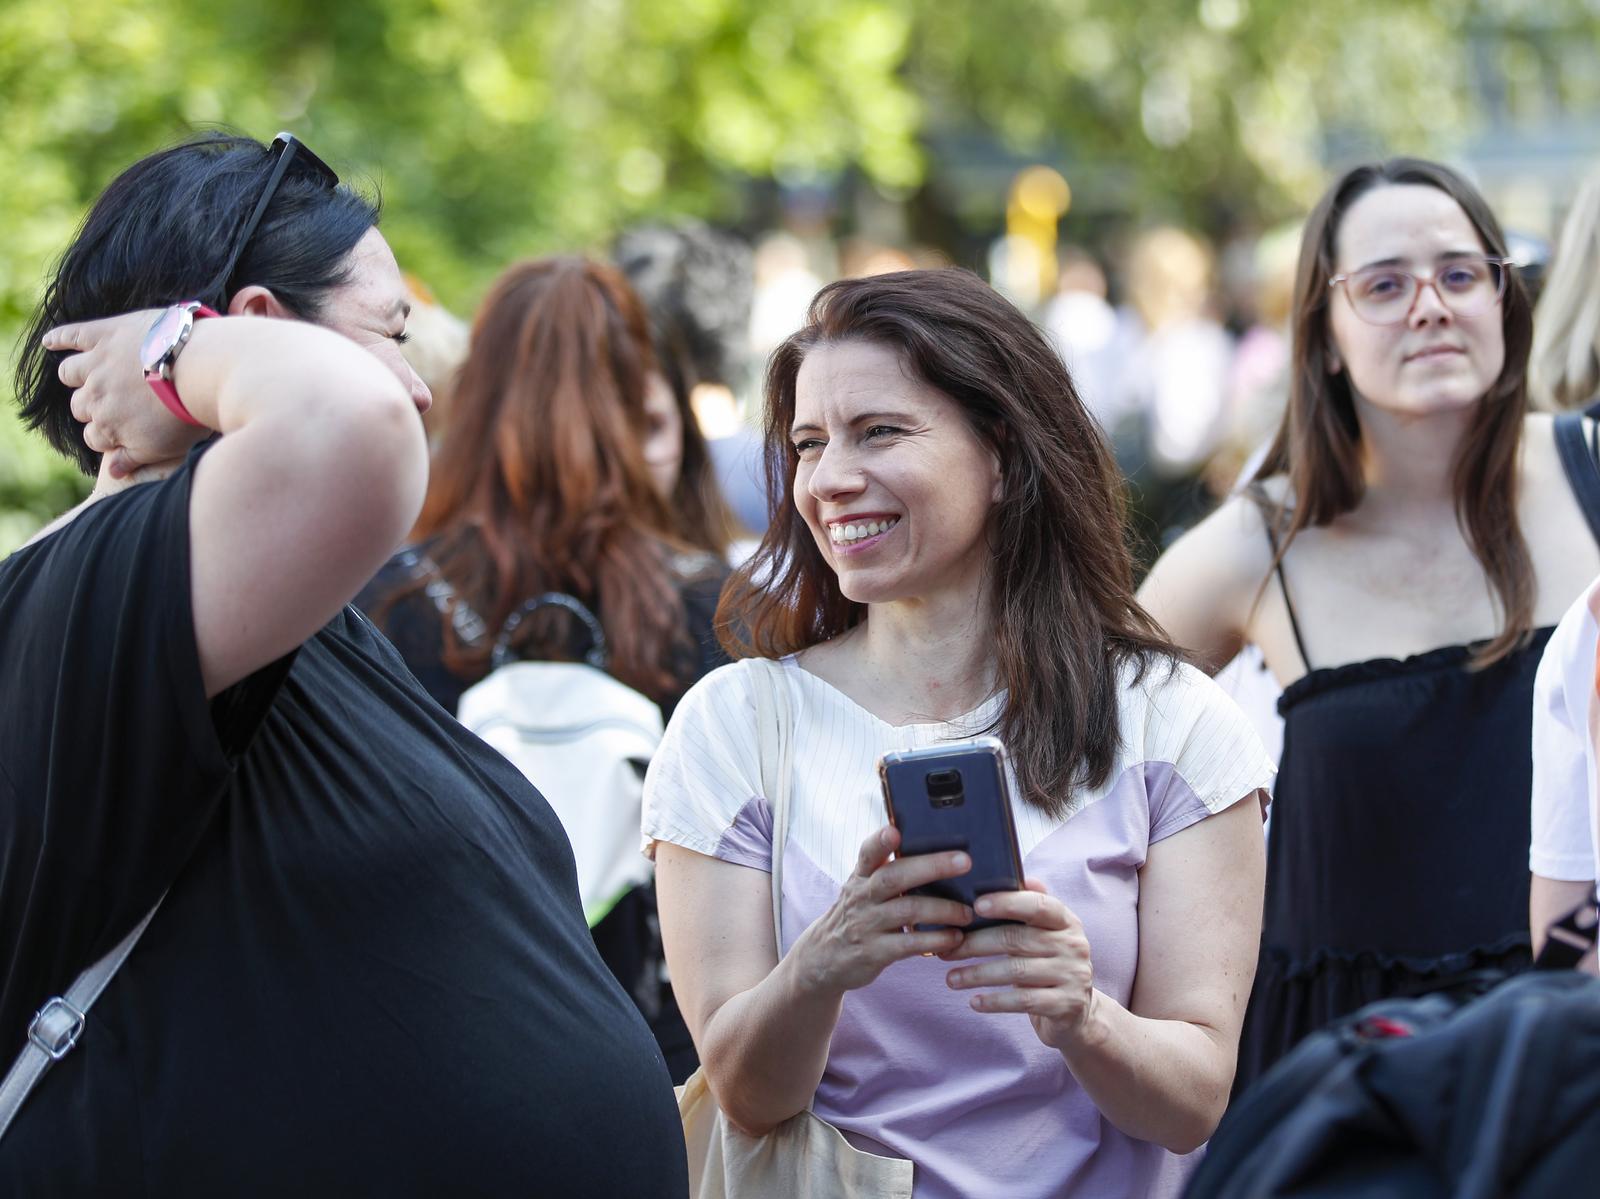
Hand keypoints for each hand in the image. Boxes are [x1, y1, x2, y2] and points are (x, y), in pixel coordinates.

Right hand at [45, 310, 210, 477]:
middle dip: (92, 407)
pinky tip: (50, 341)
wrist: (199, 371)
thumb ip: (133, 459)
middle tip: (112, 401)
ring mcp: (96, 364)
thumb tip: (113, 472)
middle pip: (80, 406)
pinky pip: (72, 335)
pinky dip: (59, 337)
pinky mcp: (105, 334)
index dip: (106, 437)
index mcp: (107, 427)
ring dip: (75, 376)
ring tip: (82, 374)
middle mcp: (94, 397)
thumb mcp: (163, 448)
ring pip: (70, 372)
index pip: (93, 438)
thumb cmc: (185, 415)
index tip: (120, 432)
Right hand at [792, 825, 973, 995]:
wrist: (825, 957)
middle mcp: (862, 896)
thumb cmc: (857, 914)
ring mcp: (867, 924)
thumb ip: (887, 868)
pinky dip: (935, 940)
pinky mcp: (874, 952)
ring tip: (967, 913)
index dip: (880, 840)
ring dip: (943, 909)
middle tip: (964, 861)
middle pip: (895, 877)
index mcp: (861, 876)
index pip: (868, 852)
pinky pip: (909, 944)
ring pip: (907, 910)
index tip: (895, 830)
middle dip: (932, 866)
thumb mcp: (862, 887)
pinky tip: (954, 938)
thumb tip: (934, 847)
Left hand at [941, 878, 1096, 1048]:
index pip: (1039, 904)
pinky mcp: (1065, 1005)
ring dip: (977, 974)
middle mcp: (1073, 945)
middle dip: (976, 943)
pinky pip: (1023, 1000)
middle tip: (946, 949)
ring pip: (1016, 971)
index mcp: (1065, 920)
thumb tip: (996, 880)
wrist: (1077, 1011)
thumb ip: (1025, 909)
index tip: (976, 905)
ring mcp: (1072, 976)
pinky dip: (995, 1001)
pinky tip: (974, 1002)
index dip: (1007, 903)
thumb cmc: (1048, 963)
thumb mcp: (1044, 934)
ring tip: (951, 978)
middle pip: (1016, 939)